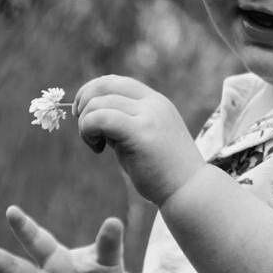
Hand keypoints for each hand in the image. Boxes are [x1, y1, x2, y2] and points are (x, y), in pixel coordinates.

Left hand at [74, 75, 204, 206]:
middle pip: (104, 85)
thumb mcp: (144, 138)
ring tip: (97, 145)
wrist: (190, 190)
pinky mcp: (140, 132)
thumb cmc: (165, 171)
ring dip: (85, 124)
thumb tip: (95, 116)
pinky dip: (89, 131)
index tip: (82, 114)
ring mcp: (148, 115)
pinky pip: (101, 119)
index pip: (115, 81)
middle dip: (83, 103)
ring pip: (98, 104)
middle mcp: (153, 103)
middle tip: (85, 129)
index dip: (91, 92)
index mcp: (155, 101)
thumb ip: (124, 123)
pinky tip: (99, 149)